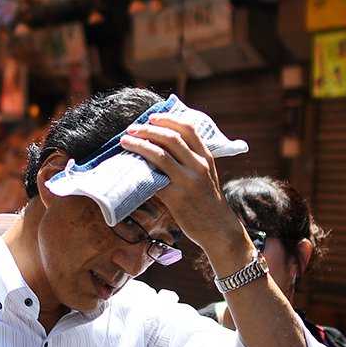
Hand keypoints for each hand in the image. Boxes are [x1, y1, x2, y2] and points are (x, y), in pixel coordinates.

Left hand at [118, 114, 249, 254]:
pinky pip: (154, 179)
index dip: (167, 119)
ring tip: (125, 141)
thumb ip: (191, 160)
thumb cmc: (208, 201)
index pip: (188, 128)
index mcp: (206, 157)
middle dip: (148, 130)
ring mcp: (188, 182)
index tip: (152, 117)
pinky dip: (141, 171)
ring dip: (139, 145)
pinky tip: (130, 168)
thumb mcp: (206, 174)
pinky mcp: (176, 198)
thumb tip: (163, 146)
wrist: (220, 229)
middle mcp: (198, 166)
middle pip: (170, 138)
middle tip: (132, 129)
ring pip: (160, 155)